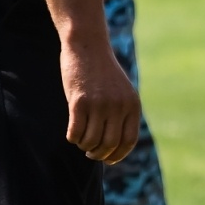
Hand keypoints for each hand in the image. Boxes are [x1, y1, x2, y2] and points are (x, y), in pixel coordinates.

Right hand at [60, 33, 139, 164]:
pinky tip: (72, 134)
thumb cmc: (102, 72)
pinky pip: (76, 132)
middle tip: (91, 153)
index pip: (128, 141)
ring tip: (81, 141)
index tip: (109, 159)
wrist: (87, 46)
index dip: (118, 154)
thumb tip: (114, 147)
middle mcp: (118, 106)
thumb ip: (122, 114)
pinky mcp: (79, 102)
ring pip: (91, 140)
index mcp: (132, 105)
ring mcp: (99, 104)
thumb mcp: (121, 91)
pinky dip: (73, 137)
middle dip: (99, 154)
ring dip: (85, 145)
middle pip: (109, 144)